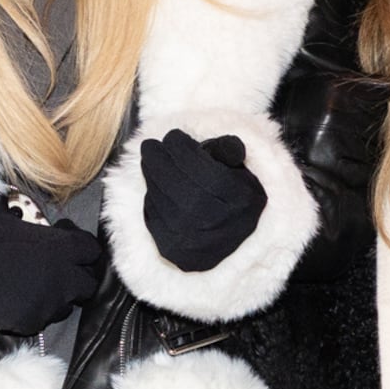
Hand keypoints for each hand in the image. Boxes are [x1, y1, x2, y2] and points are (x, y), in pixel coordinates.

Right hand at [0, 198, 108, 335]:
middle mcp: (61, 277)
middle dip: (77, 275)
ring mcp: (47, 303)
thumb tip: (13, 210)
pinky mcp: (29, 323)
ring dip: (59, 296)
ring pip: (68, 304)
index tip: (65, 241)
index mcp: (58, 247)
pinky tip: (18, 298)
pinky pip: (43, 318)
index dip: (80, 246)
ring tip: (36, 285)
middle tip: (58, 268)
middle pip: (88, 282)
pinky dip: (36, 310)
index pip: (92, 251)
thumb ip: (20, 217)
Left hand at [140, 130, 264, 270]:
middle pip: (179, 186)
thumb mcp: (239, 169)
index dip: (183, 149)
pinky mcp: (172, 251)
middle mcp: (217, 225)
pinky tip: (154, 185)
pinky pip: (152, 218)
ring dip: (151, 176)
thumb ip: (229, 151)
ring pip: (162, 200)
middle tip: (150, 145)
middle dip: (160, 160)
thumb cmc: (232, 193)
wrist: (231, 239)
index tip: (173, 136)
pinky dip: (150, 198)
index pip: (203, 171)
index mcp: (239, 201)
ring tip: (151, 161)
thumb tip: (231, 145)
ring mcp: (193, 242)